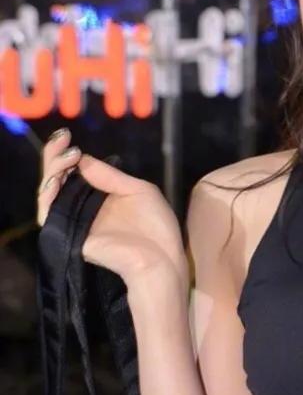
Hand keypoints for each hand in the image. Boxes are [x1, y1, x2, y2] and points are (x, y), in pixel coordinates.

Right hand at [37, 128, 187, 289]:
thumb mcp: (138, 190)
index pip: (72, 172)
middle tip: (64, 140)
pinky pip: (48, 214)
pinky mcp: (70, 236)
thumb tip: (81, 159)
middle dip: (54, 157)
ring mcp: (74, 222)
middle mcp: (82, 208)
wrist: (162, 258)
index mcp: (98, 197)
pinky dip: (49, 194)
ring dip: (53, 171)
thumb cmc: (156, 228)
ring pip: (48, 194)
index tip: (67, 136)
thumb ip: (110, 176)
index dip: (64, 154)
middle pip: (55, 180)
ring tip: (68, 156)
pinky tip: (58, 179)